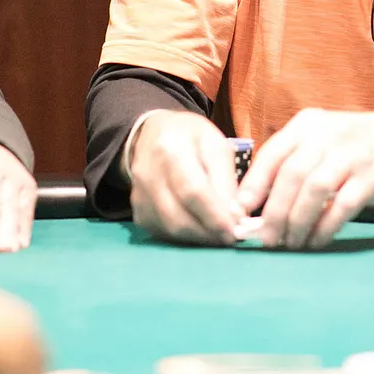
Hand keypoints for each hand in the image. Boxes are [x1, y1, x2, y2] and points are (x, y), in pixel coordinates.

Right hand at [128, 110, 242, 245]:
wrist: (151, 134)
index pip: (192, 191)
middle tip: (232, 236)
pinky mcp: (138, 211)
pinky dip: (185, 238)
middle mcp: (148, 175)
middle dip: (209, 233)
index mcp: (170, 150)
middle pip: (178, 217)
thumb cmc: (189, 137)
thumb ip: (226, 179)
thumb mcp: (216, 145)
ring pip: (170, 230)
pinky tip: (200, 229)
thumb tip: (235, 215)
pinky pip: (163, 233)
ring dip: (199, 238)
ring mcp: (139, 196)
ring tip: (219, 235)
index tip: (235, 229)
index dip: (215, 216)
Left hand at [236, 109, 373, 249]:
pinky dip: (326, 226)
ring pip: (314, 191)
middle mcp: (328, 134)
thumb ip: (296, 160)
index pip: (272, 154)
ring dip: (297, 223)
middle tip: (264, 239)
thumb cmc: (362, 144)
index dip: (253, 185)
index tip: (239, 212)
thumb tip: (257, 200)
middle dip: (273, 212)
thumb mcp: (326, 138)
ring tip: (290, 244)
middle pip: (290, 176)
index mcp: (309, 123)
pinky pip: (343, 205)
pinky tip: (317, 241)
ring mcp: (353, 153)